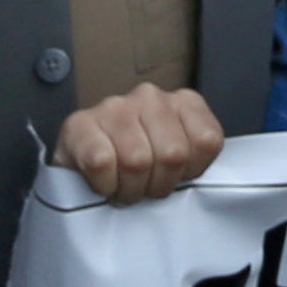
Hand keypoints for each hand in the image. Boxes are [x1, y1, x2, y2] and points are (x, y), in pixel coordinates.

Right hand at [57, 83, 226, 202]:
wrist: (80, 162)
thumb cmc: (136, 163)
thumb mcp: (178, 159)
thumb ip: (194, 158)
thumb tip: (197, 184)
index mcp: (183, 102)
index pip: (207, 141)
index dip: (190, 172)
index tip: (174, 176)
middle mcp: (151, 97)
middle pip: (172, 155)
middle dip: (158, 185)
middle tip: (143, 189)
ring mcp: (115, 106)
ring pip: (137, 161)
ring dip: (129, 188)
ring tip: (122, 188)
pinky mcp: (80, 123)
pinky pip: (102, 163)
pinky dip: (104, 184)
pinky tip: (102, 181)